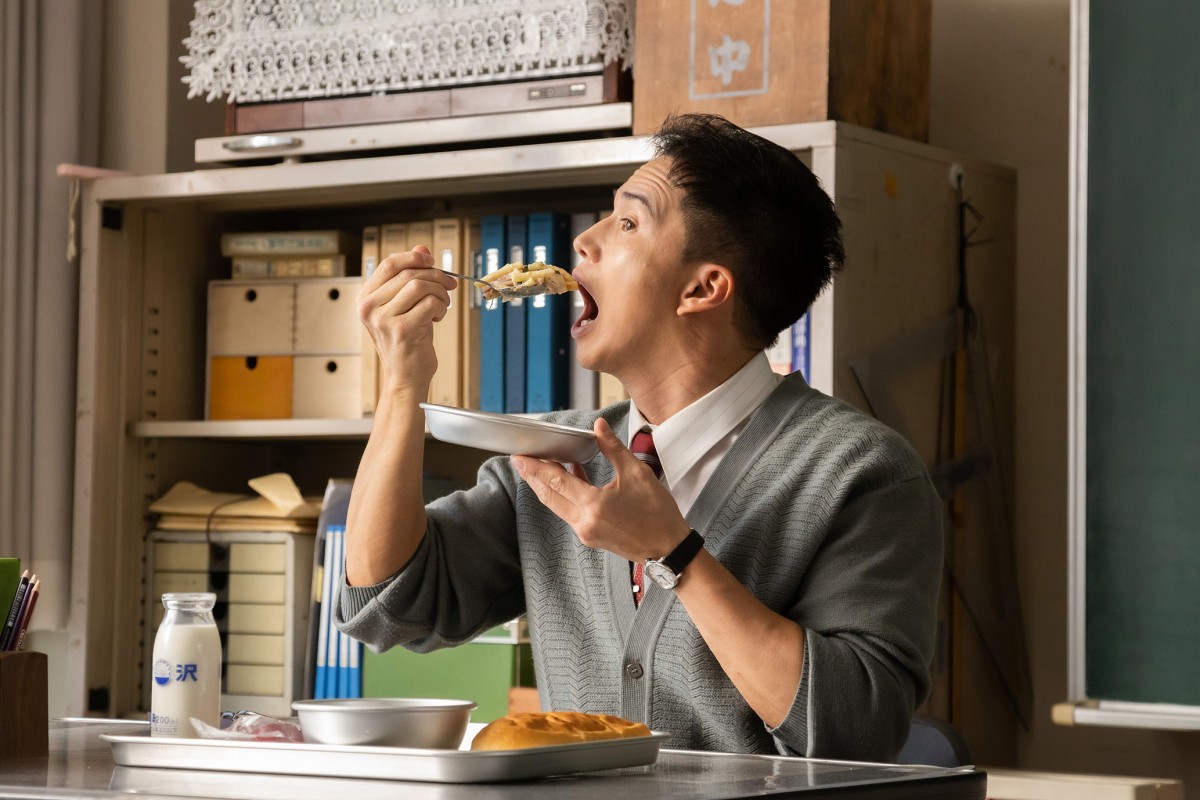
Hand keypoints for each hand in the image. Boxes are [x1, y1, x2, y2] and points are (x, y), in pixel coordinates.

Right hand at [357, 245, 457, 397]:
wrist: (406, 377)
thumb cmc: (407, 341)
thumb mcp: (406, 305)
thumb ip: (410, 276)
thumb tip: (422, 249)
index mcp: (365, 298)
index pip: (389, 264)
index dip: (414, 258)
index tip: (432, 261)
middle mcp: (369, 307)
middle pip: (409, 273)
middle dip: (435, 277)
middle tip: (448, 286)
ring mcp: (383, 319)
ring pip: (420, 286)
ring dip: (439, 293)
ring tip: (441, 306)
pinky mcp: (401, 330)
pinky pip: (430, 304)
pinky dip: (441, 308)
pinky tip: (437, 318)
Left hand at [511, 418, 690, 560]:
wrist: (669, 548)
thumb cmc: (657, 513)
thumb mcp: (637, 473)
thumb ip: (613, 448)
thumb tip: (599, 427)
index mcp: (594, 505)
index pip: (555, 481)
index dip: (535, 467)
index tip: (520, 456)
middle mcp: (584, 522)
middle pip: (549, 495)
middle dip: (533, 477)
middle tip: (521, 459)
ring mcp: (585, 532)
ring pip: (556, 505)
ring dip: (546, 486)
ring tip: (539, 467)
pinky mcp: (590, 537)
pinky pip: (569, 512)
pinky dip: (564, 495)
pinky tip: (570, 478)